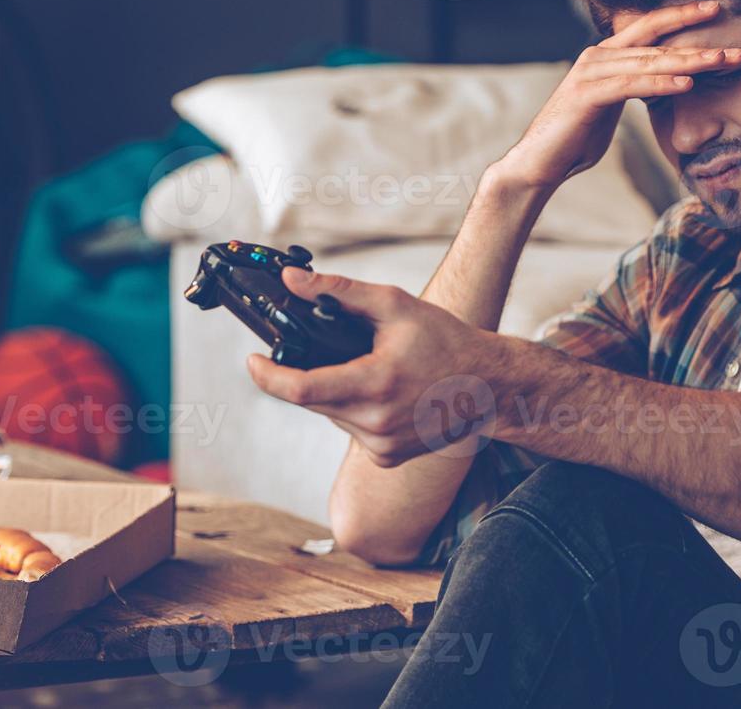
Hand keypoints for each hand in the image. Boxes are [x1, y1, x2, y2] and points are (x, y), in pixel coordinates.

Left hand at [245, 266, 502, 467]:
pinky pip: (351, 430)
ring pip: (331, 414)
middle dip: (310, 373)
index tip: (251, 360)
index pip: (300, 389)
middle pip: (313, 399)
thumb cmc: (446, 341)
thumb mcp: (394, 305)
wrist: (489, 386)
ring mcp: (380, 446)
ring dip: (335, 392)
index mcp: (375, 384)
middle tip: (335, 350)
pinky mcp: (385, 458)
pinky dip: (356, 410)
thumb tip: (293, 280)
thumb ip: (339, 292)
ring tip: (372, 368)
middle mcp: (375, 423)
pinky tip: (384, 394)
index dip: (267, 376)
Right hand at [494, 0, 740, 188]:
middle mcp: (597, 56)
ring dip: (689, 60)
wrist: (539, 163)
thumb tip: (660, 82)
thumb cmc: (576, 139)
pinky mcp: (586, 95)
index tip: (717, 10)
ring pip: (648, 61)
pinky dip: (660, 83)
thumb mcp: (611, 105)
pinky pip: (631, 85)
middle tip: (735, 44)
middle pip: (656, 41)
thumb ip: (631, 87)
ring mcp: (590, 73)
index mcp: (605, 55)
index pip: (650, 28)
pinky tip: (686, 83)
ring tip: (721, 60)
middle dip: (698, 39)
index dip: (683, 16)